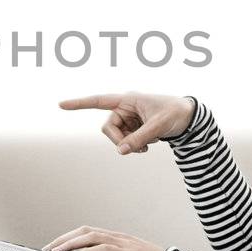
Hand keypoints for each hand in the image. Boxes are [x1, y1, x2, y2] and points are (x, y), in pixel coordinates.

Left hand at [41, 226, 166, 250]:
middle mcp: (117, 237)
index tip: (56, 246)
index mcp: (117, 238)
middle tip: (48, 248)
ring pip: (89, 236)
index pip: (88, 232)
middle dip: (64, 238)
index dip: (70, 237)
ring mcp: (121, 243)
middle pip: (84, 230)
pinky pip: (99, 249)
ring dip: (69, 243)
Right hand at [58, 91, 195, 154]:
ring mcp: (129, 118)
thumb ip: (139, 139)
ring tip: (148, 146)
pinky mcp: (134, 127)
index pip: (99, 101)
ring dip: (130, 144)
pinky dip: (135, 145)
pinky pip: (126, 140)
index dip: (80, 103)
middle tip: (138, 149)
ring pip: (117, 137)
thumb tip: (121, 151)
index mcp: (128, 99)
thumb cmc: (175, 114)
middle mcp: (125, 107)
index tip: (61, 104)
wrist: (190, 118)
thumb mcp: (158, 127)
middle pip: (108, 128)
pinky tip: (149, 145)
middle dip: (120, 140)